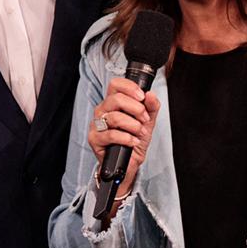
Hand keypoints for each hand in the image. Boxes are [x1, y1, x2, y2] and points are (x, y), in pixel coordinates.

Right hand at [87, 76, 161, 196]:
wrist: (129, 163)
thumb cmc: (134, 140)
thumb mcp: (147, 122)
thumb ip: (151, 107)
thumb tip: (150, 95)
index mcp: (113, 103)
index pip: (115, 84)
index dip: (130, 87)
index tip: (142, 97)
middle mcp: (103, 111)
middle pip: (115, 99)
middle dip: (136, 109)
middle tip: (144, 119)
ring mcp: (97, 125)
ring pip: (114, 117)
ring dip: (133, 125)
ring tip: (140, 132)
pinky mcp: (95, 139)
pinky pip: (111, 135)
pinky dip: (126, 138)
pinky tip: (133, 142)